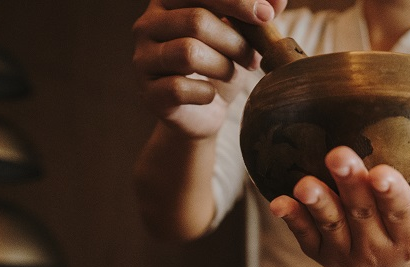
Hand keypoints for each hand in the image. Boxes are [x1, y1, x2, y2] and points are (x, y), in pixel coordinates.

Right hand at [131, 0, 287, 137]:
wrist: (203, 112)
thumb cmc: (221, 64)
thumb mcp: (241, 35)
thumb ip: (256, 12)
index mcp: (168, 1)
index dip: (236, 1)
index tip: (266, 16)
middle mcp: (147, 24)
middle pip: (196, 21)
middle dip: (235, 42)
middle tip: (253, 58)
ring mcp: (143, 58)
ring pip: (188, 53)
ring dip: (223, 67)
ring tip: (233, 74)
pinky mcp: (148, 92)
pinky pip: (180, 89)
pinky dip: (206, 94)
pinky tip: (211, 95)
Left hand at [269, 147, 409, 266]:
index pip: (402, 215)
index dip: (391, 196)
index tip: (383, 174)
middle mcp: (377, 251)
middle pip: (362, 214)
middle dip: (350, 185)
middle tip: (339, 154)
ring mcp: (346, 254)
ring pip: (330, 227)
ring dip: (316, 206)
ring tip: (303, 182)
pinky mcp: (323, 254)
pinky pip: (305, 238)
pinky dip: (292, 221)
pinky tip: (278, 199)